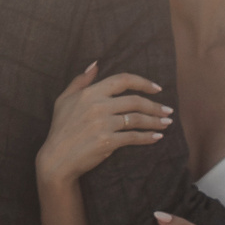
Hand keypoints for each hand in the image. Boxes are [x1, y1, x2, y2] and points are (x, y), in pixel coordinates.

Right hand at [37, 64, 172, 186]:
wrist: (56, 160)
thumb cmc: (60, 129)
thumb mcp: (64, 100)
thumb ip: (80, 80)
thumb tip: (95, 64)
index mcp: (90, 93)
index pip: (123, 80)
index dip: (144, 82)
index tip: (158, 89)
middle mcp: (98, 106)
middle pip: (135, 101)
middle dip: (155, 106)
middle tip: (167, 111)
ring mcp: (103, 124)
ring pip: (137, 119)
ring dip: (155, 121)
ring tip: (166, 123)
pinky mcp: (107, 141)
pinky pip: (134, 137)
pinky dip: (148, 137)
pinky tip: (157, 137)